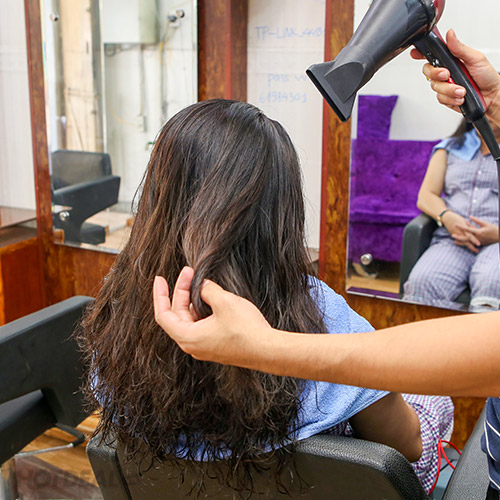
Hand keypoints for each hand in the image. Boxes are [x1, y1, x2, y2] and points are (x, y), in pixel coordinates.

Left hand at [153, 267, 272, 365]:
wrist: (268, 350)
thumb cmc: (245, 330)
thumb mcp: (224, 301)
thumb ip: (208, 290)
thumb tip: (204, 286)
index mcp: (188, 337)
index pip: (164, 315)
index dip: (160, 295)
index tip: (160, 279)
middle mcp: (193, 345)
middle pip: (177, 315)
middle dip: (181, 292)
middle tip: (189, 272)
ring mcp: (205, 347)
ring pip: (191, 320)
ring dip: (193, 300)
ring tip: (201, 282)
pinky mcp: (217, 346)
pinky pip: (202, 325)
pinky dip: (203, 309)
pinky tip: (212, 297)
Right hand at [410, 30, 499, 122]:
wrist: (492, 96)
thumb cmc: (486, 76)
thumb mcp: (475, 58)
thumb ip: (459, 48)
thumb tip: (450, 34)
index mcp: (451, 59)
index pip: (432, 54)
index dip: (421, 53)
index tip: (415, 53)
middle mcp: (445, 72)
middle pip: (428, 71)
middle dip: (437, 74)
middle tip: (448, 74)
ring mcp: (445, 85)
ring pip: (435, 87)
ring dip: (450, 89)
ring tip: (462, 90)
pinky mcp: (445, 98)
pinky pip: (441, 98)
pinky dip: (451, 98)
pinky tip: (461, 97)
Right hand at [441, 211, 478, 252]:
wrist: (446, 218)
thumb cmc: (457, 218)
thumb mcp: (464, 221)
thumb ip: (470, 226)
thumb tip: (477, 230)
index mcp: (463, 228)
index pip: (469, 235)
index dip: (474, 240)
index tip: (478, 244)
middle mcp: (460, 233)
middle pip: (467, 241)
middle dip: (472, 246)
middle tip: (477, 251)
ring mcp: (456, 235)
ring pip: (463, 242)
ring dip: (469, 247)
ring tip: (475, 251)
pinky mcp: (454, 236)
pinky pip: (460, 241)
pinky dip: (464, 244)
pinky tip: (469, 247)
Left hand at [455, 215, 499, 246]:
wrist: (499, 237)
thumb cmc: (494, 229)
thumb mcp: (485, 223)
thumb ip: (477, 221)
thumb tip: (469, 216)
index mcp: (479, 232)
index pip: (468, 229)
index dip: (461, 226)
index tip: (455, 224)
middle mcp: (478, 238)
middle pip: (466, 238)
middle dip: (459, 237)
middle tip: (452, 235)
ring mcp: (478, 242)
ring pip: (468, 242)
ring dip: (461, 242)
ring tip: (454, 241)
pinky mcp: (480, 244)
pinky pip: (471, 244)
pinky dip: (466, 244)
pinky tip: (462, 243)